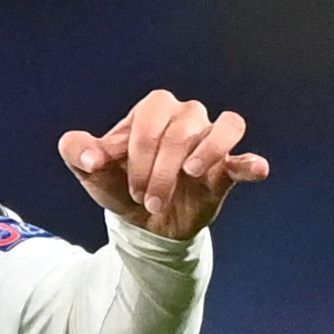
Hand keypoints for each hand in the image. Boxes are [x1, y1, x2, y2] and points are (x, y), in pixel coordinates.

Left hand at [57, 89, 269, 241]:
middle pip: (180, 131)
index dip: (137, 155)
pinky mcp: (227, 169)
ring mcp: (211, 140)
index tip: (128, 186)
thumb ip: (77, 152)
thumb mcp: (90, 171)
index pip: (150, 120)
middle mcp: (186, 116)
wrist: (142, 222)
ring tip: (189, 173)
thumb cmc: (119, 185)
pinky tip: (256, 168)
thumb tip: (92, 157)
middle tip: (147, 199)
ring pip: (222, 128)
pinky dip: (251, 162)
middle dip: (159, 170)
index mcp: (153, 110)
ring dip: (204, 154)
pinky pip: (244, 158)